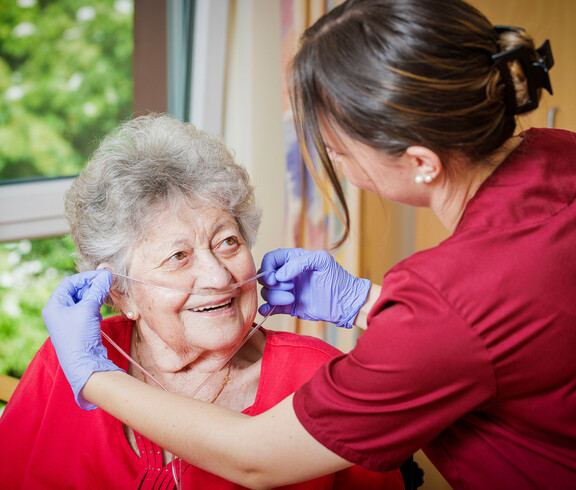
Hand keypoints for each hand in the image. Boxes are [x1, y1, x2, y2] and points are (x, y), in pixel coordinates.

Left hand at [42, 270, 122, 409]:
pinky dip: (94, 307)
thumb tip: (107, 274)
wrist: (83, 363)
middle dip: (91, 286)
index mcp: (54, 305)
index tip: (103, 275)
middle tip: (107, 283)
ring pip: (82, 300)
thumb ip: (98, 290)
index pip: (69, 283)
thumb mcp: (88, 309)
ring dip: (94, 296)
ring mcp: (68, 320)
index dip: (86, 277)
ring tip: (105, 296)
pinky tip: (100, 312)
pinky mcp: (78, 328)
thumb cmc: (79, 335)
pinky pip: (86, 311)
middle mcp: (58, 311)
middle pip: (76, 291)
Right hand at [258, 248, 370, 327]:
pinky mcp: (287, 306)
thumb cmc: (337, 279)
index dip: (267, 268)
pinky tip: (269, 310)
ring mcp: (286, 291)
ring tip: (292, 298)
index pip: (270, 259)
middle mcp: (287, 274)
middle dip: (272, 284)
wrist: (345, 303)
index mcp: (293, 259)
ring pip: (267, 293)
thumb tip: (279, 275)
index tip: (275, 279)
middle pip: (265, 277)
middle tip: (290, 288)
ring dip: (275, 297)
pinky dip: (266, 309)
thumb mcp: (322, 261)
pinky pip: (270, 307)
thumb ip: (299, 262)